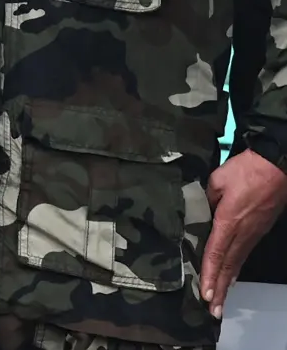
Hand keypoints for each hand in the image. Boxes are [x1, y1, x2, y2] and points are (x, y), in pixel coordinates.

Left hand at [201, 148, 286, 316]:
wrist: (276, 167)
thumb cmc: (245, 170)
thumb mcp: (217, 180)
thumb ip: (206, 199)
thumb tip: (199, 213)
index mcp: (229, 221)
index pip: (216, 252)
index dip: (209, 274)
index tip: (205, 293)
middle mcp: (243, 233)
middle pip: (229, 265)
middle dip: (220, 288)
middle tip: (213, 310)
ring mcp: (253, 233)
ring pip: (238, 262)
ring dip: (228, 282)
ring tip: (220, 300)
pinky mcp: (259, 230)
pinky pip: (245, 254)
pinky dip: (236, 268)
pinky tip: (232, 276)